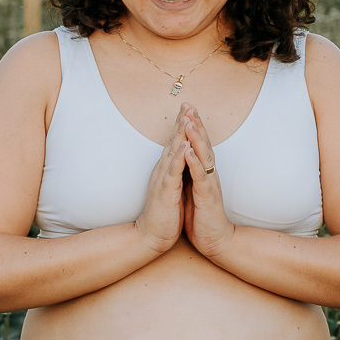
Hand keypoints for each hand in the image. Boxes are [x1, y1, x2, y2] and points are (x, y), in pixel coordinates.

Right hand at [133, 102, 193, 253]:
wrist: (151, 236)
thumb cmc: (163, 214)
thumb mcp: (171, 189)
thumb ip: (174, 173)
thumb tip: (179, 160)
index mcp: (166, 170)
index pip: (175, 144)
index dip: (182, 126)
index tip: (189, 108)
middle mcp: (162, 170)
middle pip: (173, 142)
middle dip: (181, 122)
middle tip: (188, 103)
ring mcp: (163, 179)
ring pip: (173, 152)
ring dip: (180, 134)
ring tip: (187, 117)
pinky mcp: (165, 191)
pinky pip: (173, 171)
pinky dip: (179, 157)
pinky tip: (185, 146)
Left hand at [180, 106, 235, 258]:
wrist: (215, 241)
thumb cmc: (202, 216)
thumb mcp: (193, 190)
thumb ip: (190, 173)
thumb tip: (184, 157)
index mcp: (203, 172)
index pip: (198, 144)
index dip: (192, 125)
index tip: (185, 107)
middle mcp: (208, 174)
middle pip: (203, 144)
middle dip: (196, 124)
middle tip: (189, 105)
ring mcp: (209, 184)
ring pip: (203, 156)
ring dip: (196, 139)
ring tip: (189, 121)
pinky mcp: (207, 197)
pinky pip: (200, 177)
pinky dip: (194, 163)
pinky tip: (188, 151)